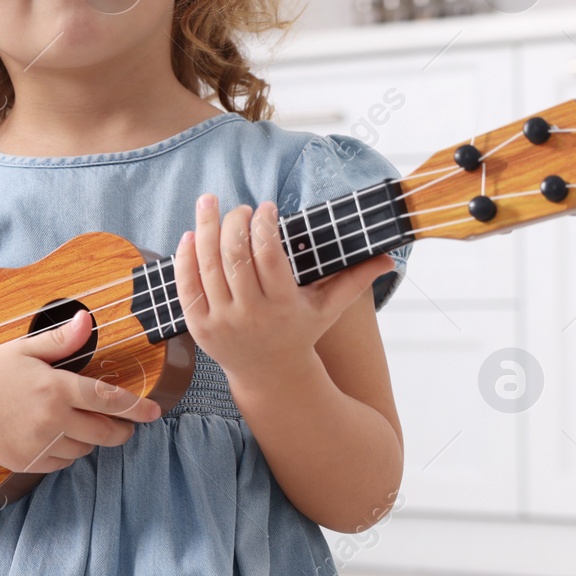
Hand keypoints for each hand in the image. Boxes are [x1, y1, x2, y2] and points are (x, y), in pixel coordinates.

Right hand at [0, 310, 164, 473]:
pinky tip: (54, 436)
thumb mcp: (24, 349)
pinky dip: (67, 452)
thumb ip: (61, 340)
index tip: (154, 413)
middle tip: (123, 425)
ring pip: (85, 449)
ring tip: (76, 423)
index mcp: (55, 388)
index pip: (107, 399)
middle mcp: (51, 419)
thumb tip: (88, 320)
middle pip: (105, 432)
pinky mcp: (29, 463)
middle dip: (121, 430)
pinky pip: (62, 462)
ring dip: (89, 439)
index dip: (136, 408)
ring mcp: (40, 444)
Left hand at [173, 194, 393, 384]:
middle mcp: (251, 314)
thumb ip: (355, 280)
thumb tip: (390, 258)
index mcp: (283, 305)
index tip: (266, 206)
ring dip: (205, 227)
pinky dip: (185, 258)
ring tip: (208, 201)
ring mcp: (221, 321)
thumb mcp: (328, 308)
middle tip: (240, 206)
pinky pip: (186, 286)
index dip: (264, 225)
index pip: (268, 255)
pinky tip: (190, 234)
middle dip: (234, 221)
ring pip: (208, 266)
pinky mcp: (198, 327)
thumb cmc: (300, 332)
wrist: (270, 375)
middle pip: (235, 256)